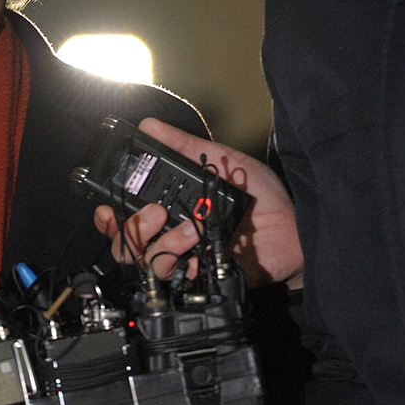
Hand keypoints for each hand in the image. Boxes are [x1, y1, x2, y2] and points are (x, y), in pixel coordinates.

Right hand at [94, 117, 302, 288]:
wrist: (296, 226)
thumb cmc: (262, 195)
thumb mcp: (219, 160)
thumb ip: (183, 145)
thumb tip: (148, 125)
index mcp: (170, 207)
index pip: (124, 218)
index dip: (108, 217)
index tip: (108, 208)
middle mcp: (171, 235)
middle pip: (125, 245)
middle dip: (132, 229)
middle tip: (157, 213)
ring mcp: (185, 258)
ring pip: (146, 263)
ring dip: (162, 244)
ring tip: (192, 230)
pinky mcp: (202, 278)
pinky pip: (177, 279)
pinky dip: (183, 262)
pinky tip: (201, 249)